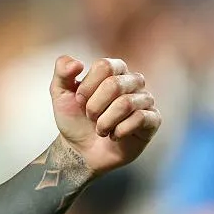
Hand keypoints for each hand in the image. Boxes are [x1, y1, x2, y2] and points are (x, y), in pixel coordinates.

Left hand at [49, 56, 160, 175]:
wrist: (81, 150)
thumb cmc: (74, 118)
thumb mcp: (60, 93)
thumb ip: (62, 71)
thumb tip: (77, 63)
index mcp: (113, 69)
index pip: (104, 66)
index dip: (87, 87)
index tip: (79, 101)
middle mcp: (132, 80)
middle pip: (115, 85)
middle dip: (94, 107)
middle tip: (90, 117)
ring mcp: (145, 100)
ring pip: (126, 103)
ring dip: (105, 121)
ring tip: (100, 129)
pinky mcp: (153, 120)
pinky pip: (140, 119)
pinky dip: (119, 131)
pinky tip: (114, 136)